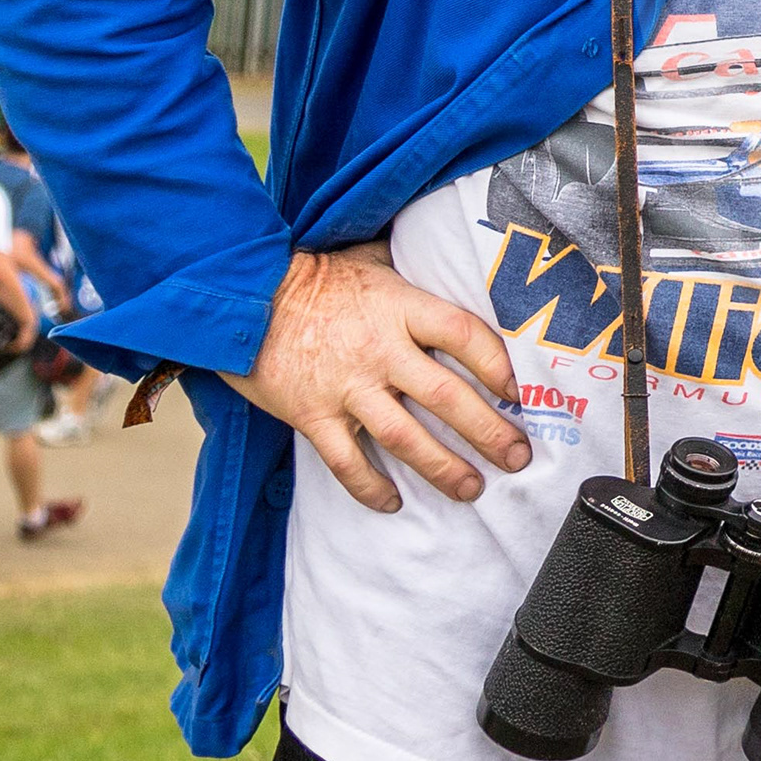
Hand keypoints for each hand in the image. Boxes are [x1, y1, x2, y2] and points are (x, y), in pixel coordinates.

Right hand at [227, 240, 530, 511]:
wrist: (240, 297)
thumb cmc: (315, 276)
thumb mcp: (372, 259)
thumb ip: (416, 269)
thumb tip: (457, 258)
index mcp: (400, 307)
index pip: (464, 336)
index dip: (498, 365)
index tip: (521, 393)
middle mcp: (379, 350)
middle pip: (446, 397)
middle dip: (489, 432)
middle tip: (518, 457)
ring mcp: (345, 386)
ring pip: (405, 437)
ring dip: (443, 468)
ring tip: (472, 488)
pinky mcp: (310, 415)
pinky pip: (346, 461)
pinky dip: (370, 486)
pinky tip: (392, 502)